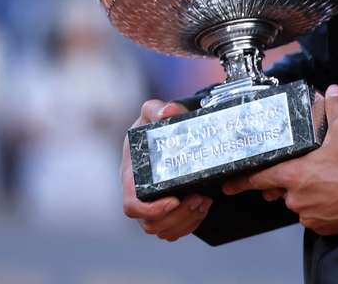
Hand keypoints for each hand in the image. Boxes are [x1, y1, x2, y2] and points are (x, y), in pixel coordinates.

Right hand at [121, 99, 212, 240]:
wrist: (163, 132)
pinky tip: (204, 207)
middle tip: (201, 198)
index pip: (131, 205)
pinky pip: (174, 230)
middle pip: (150, 224)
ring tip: (205, 201)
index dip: (150, 210)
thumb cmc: (152, 125)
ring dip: (187, 221)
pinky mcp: (165, 211)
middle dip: (178, 216)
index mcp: (131, 177)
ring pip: (163, 230)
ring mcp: (151, 205)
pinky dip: (190, 224)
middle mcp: (138, 195)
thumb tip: (168, 111)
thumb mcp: (151, 112)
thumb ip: (157, 108)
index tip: (174, 201)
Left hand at [222, 84, 337, 234]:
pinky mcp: (321, 227)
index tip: (228, 185)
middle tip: (309, 171)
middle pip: (283, 189)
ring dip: (308, 194)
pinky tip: (335, 197)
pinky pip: (314, 217)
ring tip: (329, 182)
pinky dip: (320, 208)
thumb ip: (334, 109)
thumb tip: (333, 91)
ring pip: (300, 203)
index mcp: (295, 174)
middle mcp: (296, 198)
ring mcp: (308, 215)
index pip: (260, 179)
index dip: (242, 182)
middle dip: (291, 182)